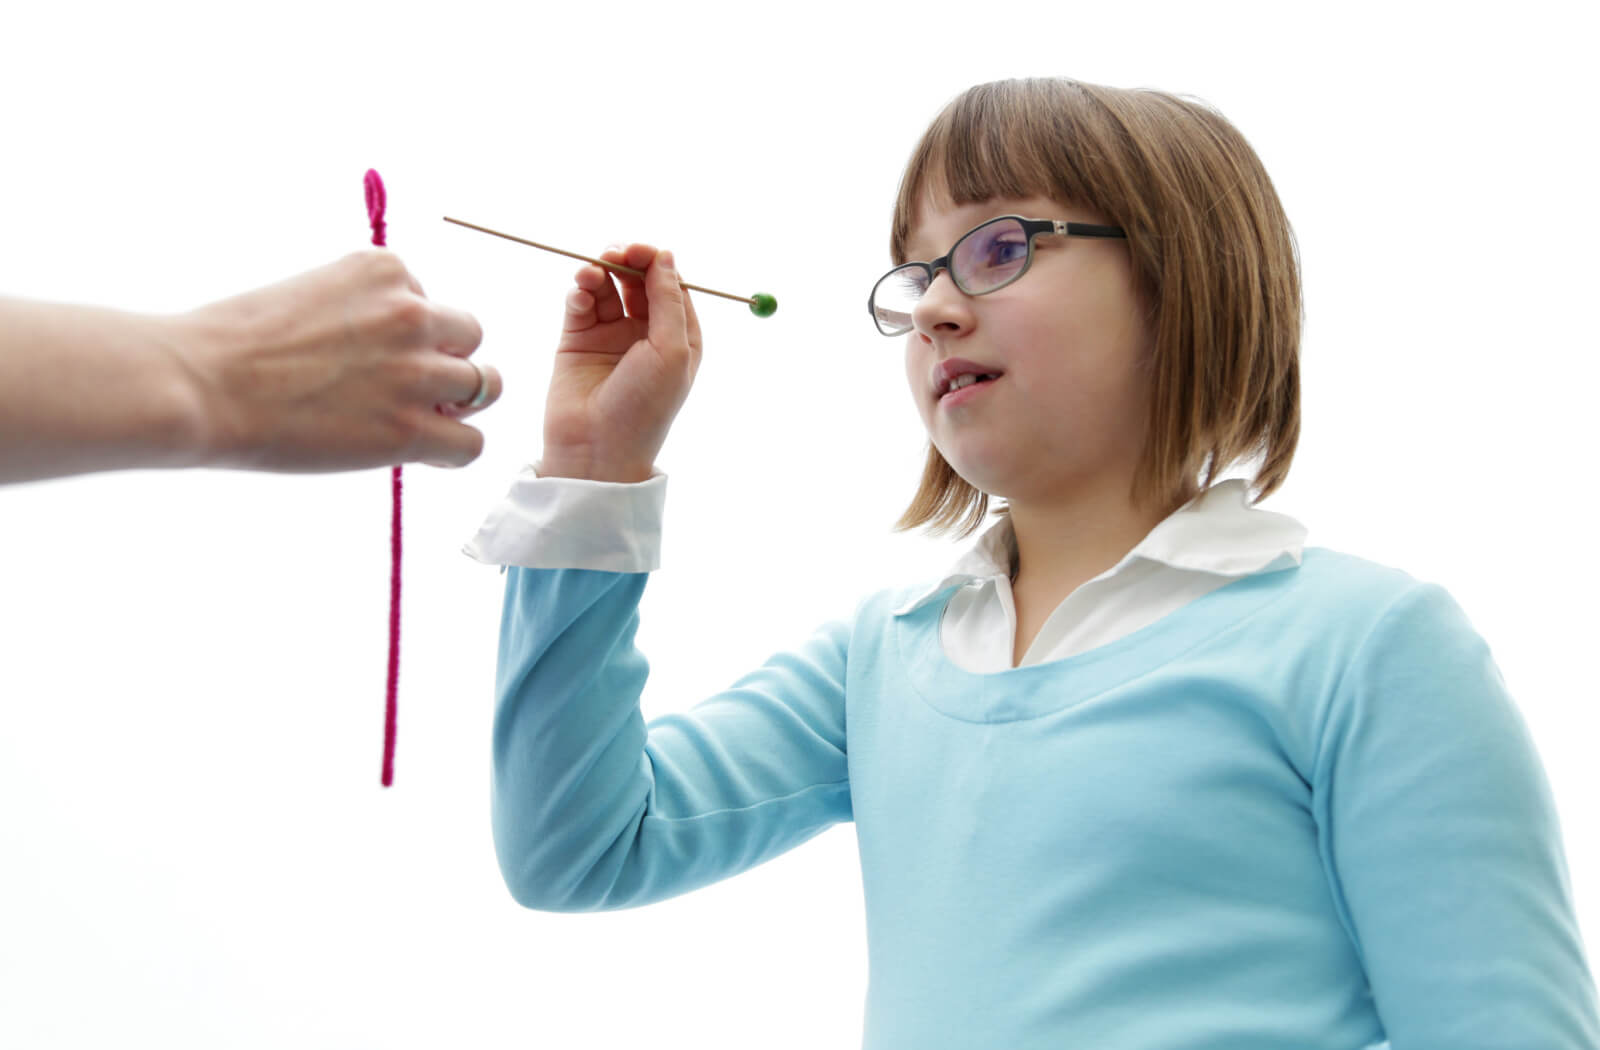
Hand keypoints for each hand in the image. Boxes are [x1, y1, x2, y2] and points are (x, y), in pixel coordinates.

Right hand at [179, 249, 500, 471]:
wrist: (197, 384)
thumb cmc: (231, 344)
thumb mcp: (310, 294)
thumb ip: (362, 311)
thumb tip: (396, 353)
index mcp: (383, 269)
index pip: (429, 300)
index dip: (409, 336)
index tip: (370, 357)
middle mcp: (410, 311)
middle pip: (468, 336)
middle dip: (444, 362)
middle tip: (404, 390)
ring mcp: (414, 371)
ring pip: (483, 387)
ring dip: (455, 406)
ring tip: (414, 421)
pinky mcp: (408, 428)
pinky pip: (471, 444)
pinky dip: (452, 451)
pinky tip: (421, 454)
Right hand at [538, 244, 701, 482]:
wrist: (597, 450)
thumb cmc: (644, 408)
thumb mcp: (671, 352)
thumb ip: (669, 300)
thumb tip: (666, 256)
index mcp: (678, 337)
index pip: (671, 284)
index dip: (657, 262)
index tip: (642, 250)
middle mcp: (646, 333)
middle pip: (638, 279)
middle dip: (627, 260)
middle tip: (614, 253)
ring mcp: (611, 336)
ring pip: (607, 286)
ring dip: (599, 271)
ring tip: (589, 274)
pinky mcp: (577, 340)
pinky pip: (581, 302)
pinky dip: (580, 291)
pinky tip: (579, 296)